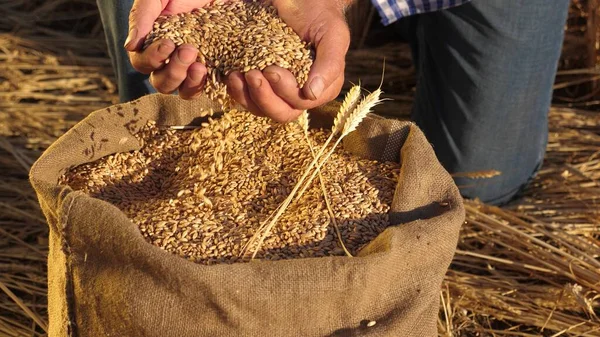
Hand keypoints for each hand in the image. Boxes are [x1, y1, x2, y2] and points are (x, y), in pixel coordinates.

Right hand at [124, 0, 213, 98]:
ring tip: (200, 66)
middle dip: (173, 72)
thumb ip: (142, 16)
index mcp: (152, 44)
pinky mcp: (214, 70)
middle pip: (162, 83)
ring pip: (184, 91)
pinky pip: (209, 88)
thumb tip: (130, 46)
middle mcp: (169, 61)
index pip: (142, 63)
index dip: (152, 59)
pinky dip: (210, 84)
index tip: (168, 44)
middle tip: (188, 50)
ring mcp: (192, 68)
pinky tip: (215, 71)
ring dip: (190, 83)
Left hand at [226, 0, 350, 121]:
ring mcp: (279, 90)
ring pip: (262, 109)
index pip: (302, 102)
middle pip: (281, 113)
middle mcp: (302, 94)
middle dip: (264, 97)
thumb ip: (329, 63)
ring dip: (247, 96)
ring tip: (237, 75)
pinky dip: (237, 90)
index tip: (272, 69)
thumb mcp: (332, 34)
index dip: (285, 91)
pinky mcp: (261, 83)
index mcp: (323, 87)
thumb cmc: (319, 13)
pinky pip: (247, 97)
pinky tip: (231, 74)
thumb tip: (312, 93)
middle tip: (253, 73)